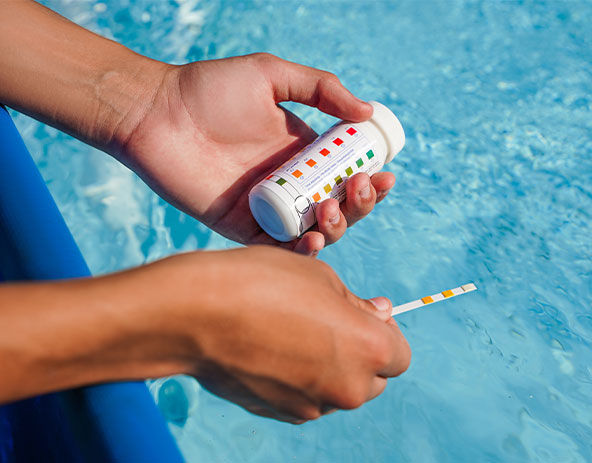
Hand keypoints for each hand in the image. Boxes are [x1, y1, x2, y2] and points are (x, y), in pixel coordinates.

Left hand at [118, 54, 395, 254]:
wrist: (155, 112)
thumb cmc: (209, 88)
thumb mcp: (271, 75)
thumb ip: (320, 87)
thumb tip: (367, 112)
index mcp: (301, 153)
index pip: (346, 174)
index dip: (370, 180)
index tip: (383, 175)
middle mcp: (289, 183)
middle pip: (340, 206)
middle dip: (360, 204)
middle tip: (359, 188)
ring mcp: (267, 208)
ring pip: (316, 231)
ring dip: (337, 227)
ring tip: (331, 209)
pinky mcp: (241, 228)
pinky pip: (278, 249)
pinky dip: (300, 251)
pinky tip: (313, 240)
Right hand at [154, 246, 409, 421]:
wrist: (197, 314)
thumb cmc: (263, 283)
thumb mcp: (322, 278)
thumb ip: (357, 304)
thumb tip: (380, 314)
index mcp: (369, 349)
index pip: (399, 354)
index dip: (384, 333)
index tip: (361, 315)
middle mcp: (349, 388)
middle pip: (374, 378)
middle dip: (360, 353)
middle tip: (328, 321)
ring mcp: (313, 406)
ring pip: (339, 390)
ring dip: (330, 367)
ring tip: (293, 331)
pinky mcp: (282, 414)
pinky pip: (307, 397)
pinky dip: (301, 379)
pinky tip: (273, 350)